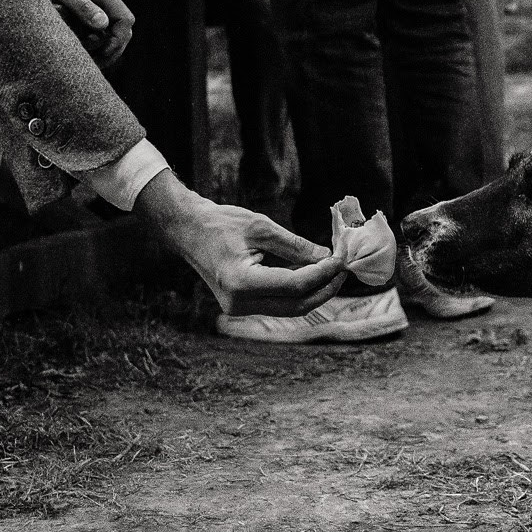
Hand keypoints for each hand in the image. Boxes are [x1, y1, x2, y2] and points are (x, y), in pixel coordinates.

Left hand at [21, 0, 133, 66]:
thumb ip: (80, 5)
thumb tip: (103, 24)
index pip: (124, 21)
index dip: (116, 41)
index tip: (100, 54)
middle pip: (124, 29)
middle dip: (112, 50)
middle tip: (92, 64)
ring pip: (115, 31)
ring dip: (104, 48)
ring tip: (86, 60)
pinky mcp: (95, 5)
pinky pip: (104, 28)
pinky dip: (97, 42)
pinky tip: (82, 50)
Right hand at [136, 168, 347, 315]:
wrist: (188, 230)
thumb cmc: (221, 223)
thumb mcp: (262, 227)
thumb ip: (296, 246)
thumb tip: (328, 258)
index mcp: (241, 282)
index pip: (295, 285)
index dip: (323, 273)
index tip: (341, 259)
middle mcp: (239, 302)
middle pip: (296, 304)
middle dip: (324, 288)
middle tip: (343, 269)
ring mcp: (239, 308)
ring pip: (290, 308)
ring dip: (315, 292)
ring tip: (333, 272)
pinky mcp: (242, 306)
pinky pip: (279, 304)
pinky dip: (299, 293)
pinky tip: (314, 277)